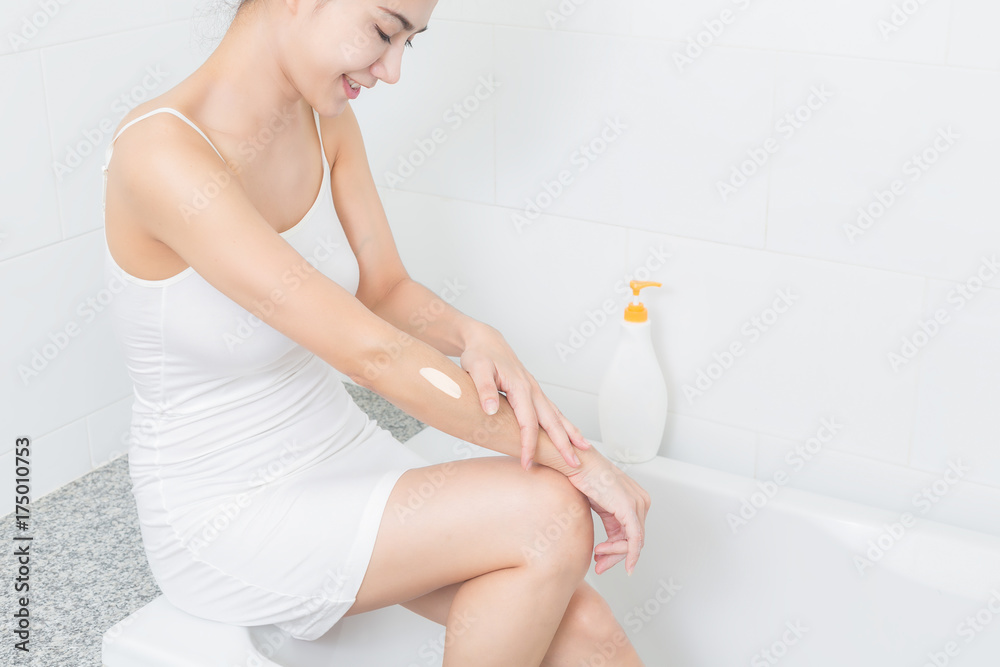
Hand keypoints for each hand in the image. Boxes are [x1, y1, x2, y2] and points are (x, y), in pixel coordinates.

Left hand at [459, 323, 590, 471]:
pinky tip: (570, 432)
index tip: (527, 464)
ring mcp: (535, 390)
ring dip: (570, 433)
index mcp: (520, 387)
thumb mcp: (476, 368)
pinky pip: (552, 410)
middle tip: (575, 464)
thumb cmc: (480, 355)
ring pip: (557, 415)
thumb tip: (491, 410)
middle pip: (552, 421)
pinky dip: (563, 423)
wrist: (485, 340)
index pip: (528, 423)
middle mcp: (532, 390)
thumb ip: (484, 389)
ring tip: (584, 449)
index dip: (528, 445)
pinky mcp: (533, 392)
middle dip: (564, 444)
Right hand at [565, 453, 650, 574]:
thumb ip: (609, 520)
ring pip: (633, 543)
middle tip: (599, 567)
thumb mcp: (599, 504)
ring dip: (614, 555)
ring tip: (597, 557)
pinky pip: (634, 540)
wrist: (577, 463)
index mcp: (635, 499)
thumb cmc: (584, 478)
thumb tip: (604, 541)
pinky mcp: (630, 509)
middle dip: (615, 556)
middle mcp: (641, 502)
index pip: (631, 533)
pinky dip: (630, 555)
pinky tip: (625, 567)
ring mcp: (637, 505)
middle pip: (634, 540)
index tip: (599, 559)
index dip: (616, 550)